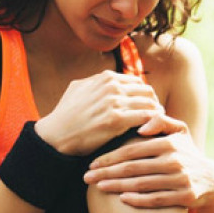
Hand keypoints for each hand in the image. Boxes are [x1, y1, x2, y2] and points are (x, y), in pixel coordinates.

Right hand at [34, 70, 162, 155]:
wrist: (55, 135)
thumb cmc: (66, 115)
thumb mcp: (78, 88)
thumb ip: (95, 82)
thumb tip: (108, 79)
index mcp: (106, 78)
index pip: (138, 82)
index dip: (145, 96)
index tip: (147, 108)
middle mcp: (112, 86)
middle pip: (148, 92)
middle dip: (154, 105)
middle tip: (156, 119)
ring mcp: (114, 102)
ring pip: (150, 104)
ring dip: (157, 115)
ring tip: (157, 126)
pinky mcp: (116, 120)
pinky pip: (146, 118)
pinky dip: (153, 124)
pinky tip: (151, 132)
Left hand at [83, 116, 213, 209]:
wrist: (213, 179)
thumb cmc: (187, 153)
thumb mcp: (180, 132)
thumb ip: (161, 122)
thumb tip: (141, 127)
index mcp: (169, 143)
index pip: (133, 150)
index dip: (110, 157)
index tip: (92, 163)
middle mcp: (175, 160)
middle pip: (133, 168)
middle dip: (107, 173)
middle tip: (87, 177)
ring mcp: (181, 179)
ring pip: (142, 184)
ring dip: (117, 186)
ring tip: (99, 187)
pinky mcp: (186, 197)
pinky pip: (157, 199)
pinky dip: (139, 200)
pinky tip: (122, 199)